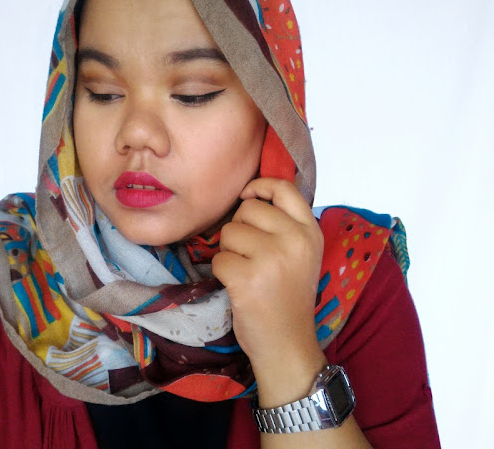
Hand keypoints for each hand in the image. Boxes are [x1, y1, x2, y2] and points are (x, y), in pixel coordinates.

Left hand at [212, 178, 326, 403]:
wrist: (287, 344)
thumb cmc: (288, 297)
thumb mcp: (300, 254)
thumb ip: (284, 225)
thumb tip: (249, 195)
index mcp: (310, 232)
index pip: (284, 188)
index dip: (260, 186)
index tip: (247, 196)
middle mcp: (294, 240)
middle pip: (247, 209)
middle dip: (239, 229)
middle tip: (250, 256)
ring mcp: (271, 259)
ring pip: (229, 232)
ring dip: (229, 252)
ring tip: (247, 273)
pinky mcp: (247, 278)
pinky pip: (218, 259)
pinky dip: (222, 273)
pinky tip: (238, 288)